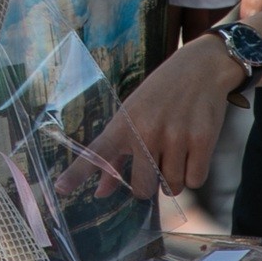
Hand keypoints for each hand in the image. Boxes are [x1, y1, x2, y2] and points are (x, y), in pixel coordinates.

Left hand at [57, 37, 236, 200]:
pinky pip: (195, 181)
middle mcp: (147, 132)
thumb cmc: (160, 95)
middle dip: (147, 187)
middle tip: (152, 168)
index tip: (59, 188)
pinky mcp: (202, 140)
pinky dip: (194, 174)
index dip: (77, 173)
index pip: (97, 153)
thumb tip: (100, 192)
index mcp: (124, 124)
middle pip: (142, 188)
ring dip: (174, 179)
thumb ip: (116, 155)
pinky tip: (192, 151)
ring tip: (175, 152)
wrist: (200, 68)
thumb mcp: (132, 115)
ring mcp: (176, 137)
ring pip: (172, 187)